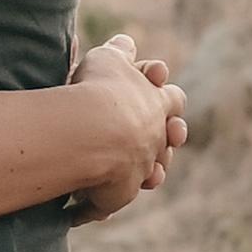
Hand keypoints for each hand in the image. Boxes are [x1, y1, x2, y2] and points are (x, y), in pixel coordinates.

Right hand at [67, 32, 185, 223]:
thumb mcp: (107, 59)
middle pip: (169, 141)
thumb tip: (125, 41)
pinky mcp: (117, 196)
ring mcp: (140, 169)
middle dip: (166, 139)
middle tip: (157, 136)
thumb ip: (118, 52)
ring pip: (150, 174)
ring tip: (122, 171)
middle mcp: (154, 139)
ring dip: (141, 173)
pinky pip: (107, 204)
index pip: (173, 99)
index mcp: (157, 103)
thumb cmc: (98, 90)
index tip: (155, 89)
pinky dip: (96, 206)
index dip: (165, 98)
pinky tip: (78, 209)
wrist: (92, 132)